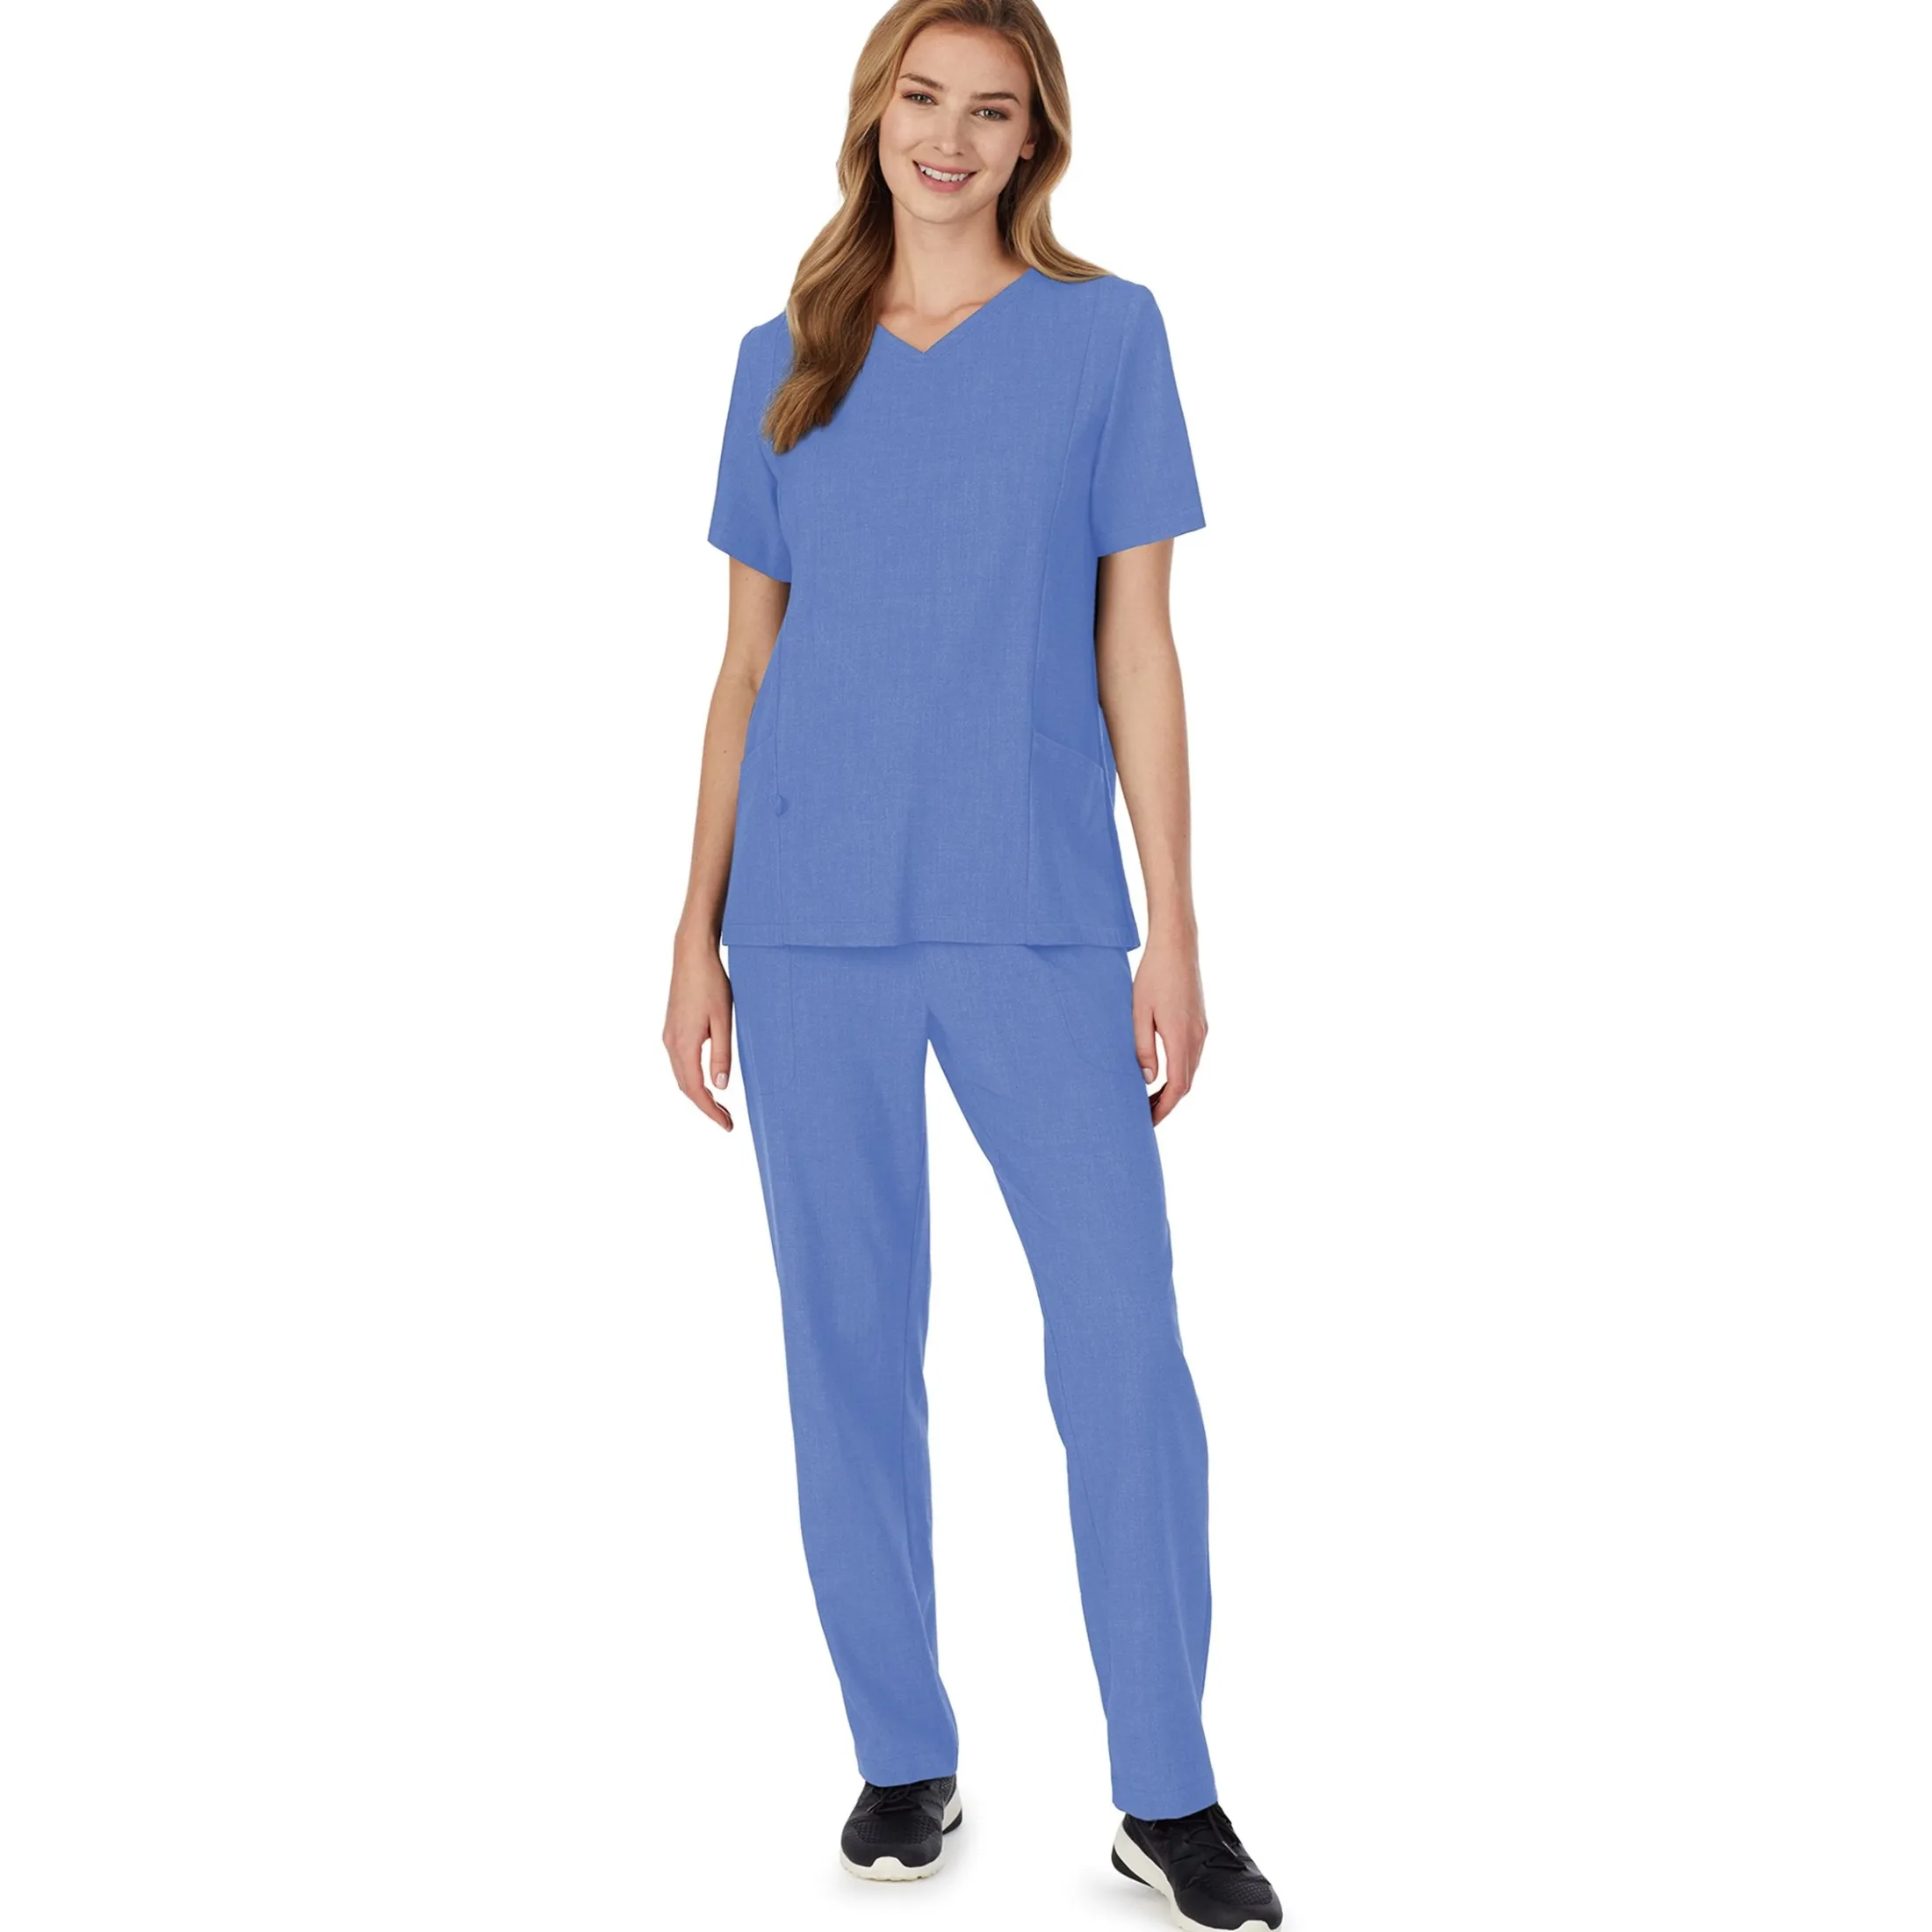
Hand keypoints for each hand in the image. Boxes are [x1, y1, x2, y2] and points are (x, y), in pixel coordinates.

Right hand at [664, 941, 734, 1129]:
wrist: (691, 955)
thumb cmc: (711, 984)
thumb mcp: (723, 1021)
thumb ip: (721, 1055)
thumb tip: (720, 1087)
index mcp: (684, 1044)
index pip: (696, 1089)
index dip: (710, 1111)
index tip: (727, 1125)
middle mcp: (671, 1043)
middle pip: (685, 1086)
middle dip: (705, 1106)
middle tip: (727, 1120)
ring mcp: (669, 1036)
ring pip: (681, 1075)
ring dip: (698, 1093)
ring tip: (719, 1105)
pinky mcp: (672, 1028)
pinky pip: (680, 1062)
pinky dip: (692, 1077)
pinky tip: (706, 1079)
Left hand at [1133, 935, 1207, 1125]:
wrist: (1177, 947)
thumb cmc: (1152, 976)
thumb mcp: (1138, 1013)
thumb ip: (1143, 1048)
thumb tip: (1148, 1080)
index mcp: (1181, 1037)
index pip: (1177, 1086)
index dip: (1164, 1108)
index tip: (1148, 1121)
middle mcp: (1197, 1037)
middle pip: (1186, 1083)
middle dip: (1167, 1103)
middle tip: (1144, 1115)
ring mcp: (1201, 1030)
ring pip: (1190, 1070)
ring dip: (1173, 1088)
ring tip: (1150, 1098)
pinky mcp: (1200, 1022)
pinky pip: (1192, 1055)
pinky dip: (1179, 1071)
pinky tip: (1163, 1072)